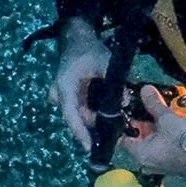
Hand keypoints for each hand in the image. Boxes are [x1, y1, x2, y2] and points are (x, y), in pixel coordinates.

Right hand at [51, 20, 109, 153]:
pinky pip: (80, 110)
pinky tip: (107, 117)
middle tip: (112, 139)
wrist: (76, 39)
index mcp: (65, 87)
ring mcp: (62, 98)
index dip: (80, 133)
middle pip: (76, 119)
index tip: (89, 147)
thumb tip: (125, 102)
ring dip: (94, 121)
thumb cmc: (88, 49)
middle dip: (93, 129)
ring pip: (79, 115)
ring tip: (114, 128)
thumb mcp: (104, 62)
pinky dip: (93, 114)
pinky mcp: (69, 98)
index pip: (71, 115)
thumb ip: (115, 83)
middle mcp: (60, 96)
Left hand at [117, 85, 185, 180]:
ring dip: (154, 129)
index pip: (122, 139)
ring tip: (158, 112)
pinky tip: (169, 124)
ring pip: (150, 144)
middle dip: (141, 124)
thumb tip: (145, 89)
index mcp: (140, 154)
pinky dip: (163, 137)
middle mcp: (146, 163)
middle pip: (137, 140)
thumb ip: (153, 104)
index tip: (128, 110)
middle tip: (144, 107)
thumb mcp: (166, 118)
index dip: (124, 124)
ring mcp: (159, 165)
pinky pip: (161, 148)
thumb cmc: (183, 140)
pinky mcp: (171, 163)